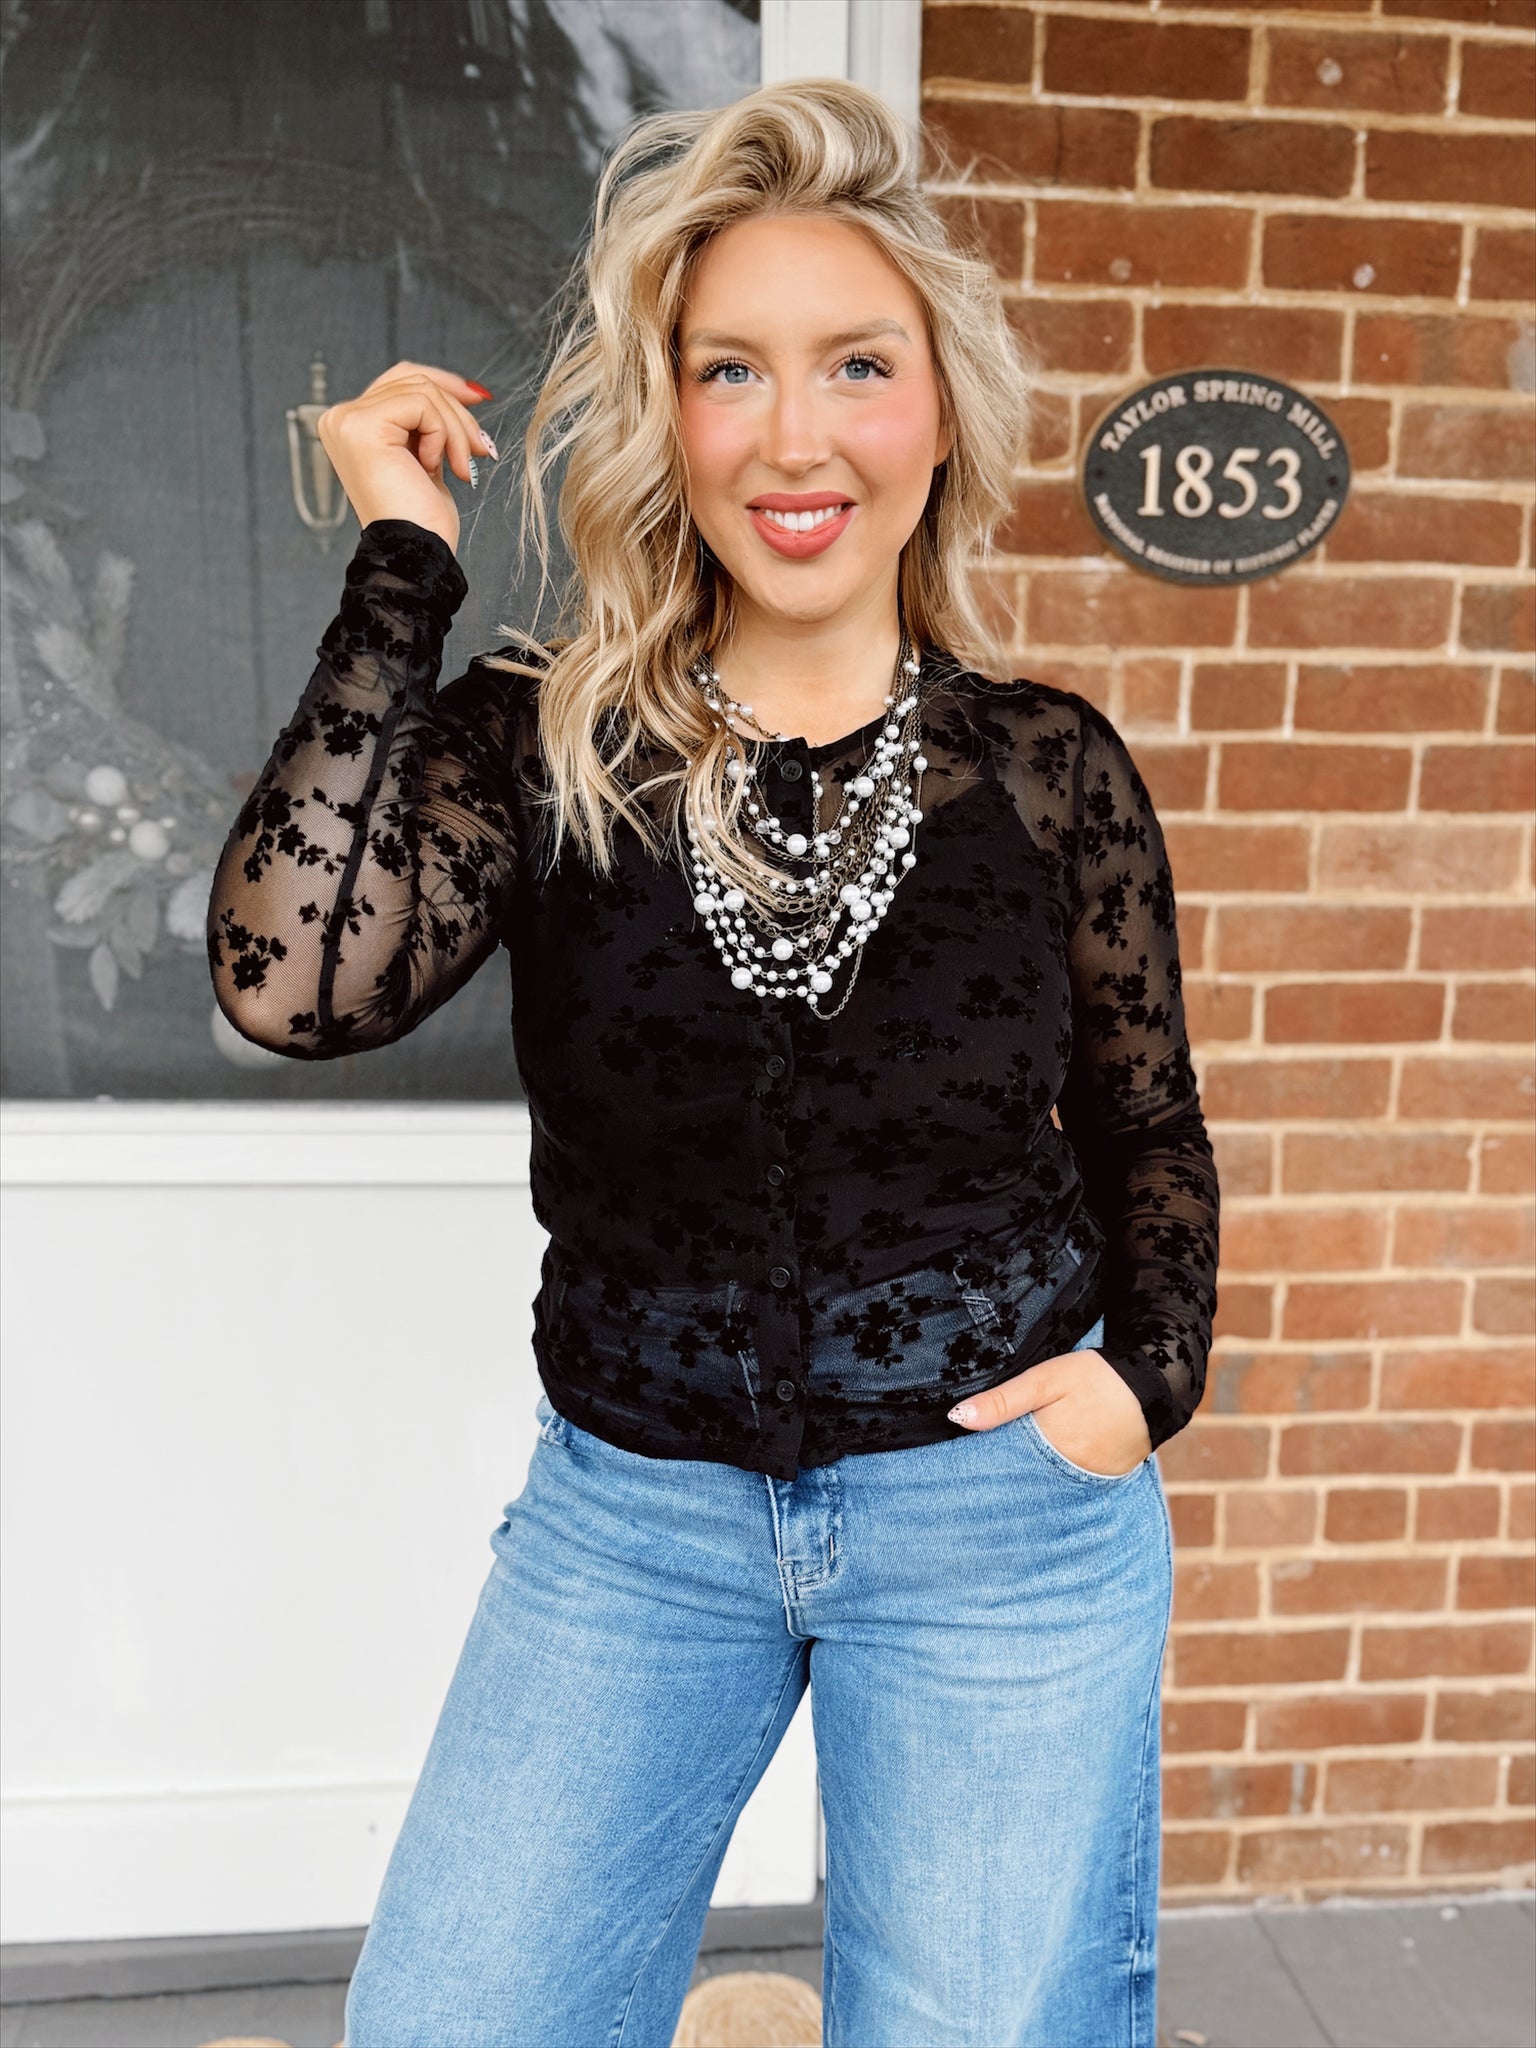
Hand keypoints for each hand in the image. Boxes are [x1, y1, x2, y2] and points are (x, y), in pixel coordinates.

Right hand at [315, 360, 497, 555]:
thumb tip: (467, 389)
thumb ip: (428, 422)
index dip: (442, 383)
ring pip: (422, 389)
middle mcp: (341, 419)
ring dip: (455, 429)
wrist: (416, 553)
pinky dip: (442, 435)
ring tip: (460, 467)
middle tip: (480, 449)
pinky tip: (437, 468)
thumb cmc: (422, 520)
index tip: (478, 398)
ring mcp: (348, 421)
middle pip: (412, 379)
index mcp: (351, 426)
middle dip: (456, 412)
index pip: (399, 380)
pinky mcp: (363, 426)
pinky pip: (421, 404)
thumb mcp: (427, 457)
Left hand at [947, 1348, 1151, 1475]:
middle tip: (975, 1479)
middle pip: (1023, 1481)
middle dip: (1002, 1479)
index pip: (1002, 1468)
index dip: (982, 1466)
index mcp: (1046, 1449)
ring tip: (1008, 1476)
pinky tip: (1045, 1470)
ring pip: (1046, 1486)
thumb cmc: (1096, 1378)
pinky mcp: (1105, 1481)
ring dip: (1029, 1481)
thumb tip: (957, 1417)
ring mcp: (1088, 1481)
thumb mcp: (1045, 1380)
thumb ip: (1003, 1400)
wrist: (1154, 1386)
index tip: (958, 1470)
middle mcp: (1066, 1474)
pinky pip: (1072, 1485)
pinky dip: (1057, 1479)